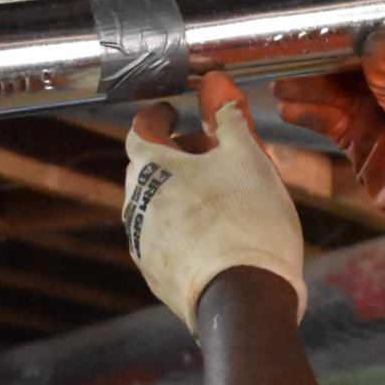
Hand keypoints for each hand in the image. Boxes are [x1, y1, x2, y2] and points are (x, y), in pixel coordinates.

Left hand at [124, 71, 306, 334]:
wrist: (244, 300)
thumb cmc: (248, 222)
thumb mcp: (249, 159)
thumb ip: (230, 119)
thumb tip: (218, 84)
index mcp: (151, 167)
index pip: (142, 128)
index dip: (159, 116)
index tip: (173, 113)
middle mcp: (135, 204)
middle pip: (146, 168)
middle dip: (173, 157)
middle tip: (207, 156)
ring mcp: (143, 244)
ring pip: (155, 206)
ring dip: (179, 194)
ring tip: (218, 198)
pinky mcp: (157, 276)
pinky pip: (166, 240)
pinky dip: (185, 229)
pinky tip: (217, 236)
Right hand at [273, 37, 384, 279]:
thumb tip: (374, 41)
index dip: (355, 36)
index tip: (322, 27)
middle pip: (356, 67)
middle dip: (323, 63)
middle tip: (287, 57)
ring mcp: (380, 116)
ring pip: (339, 94)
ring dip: (310, 89)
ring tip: (280, 87)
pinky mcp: (363, 141)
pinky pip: (332, 121)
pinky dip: (311, 115)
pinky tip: (289, 111)